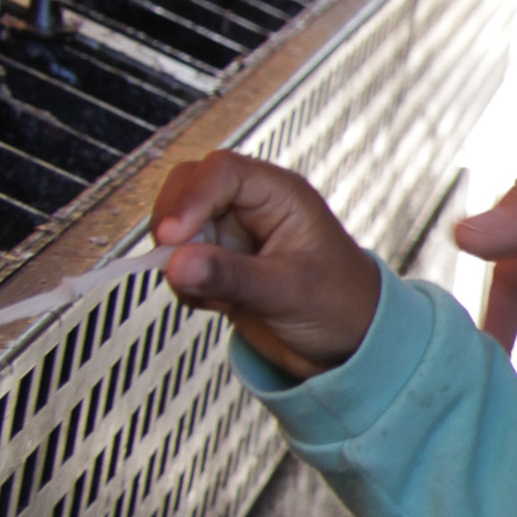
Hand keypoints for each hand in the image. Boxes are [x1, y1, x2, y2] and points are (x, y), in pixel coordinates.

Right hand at [152, 152, 380, 378]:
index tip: (171, 238)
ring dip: (180, 263)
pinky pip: (178, 263)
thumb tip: (178, 263)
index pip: (220, 172)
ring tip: (219, 294)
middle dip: (176, 228)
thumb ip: (232, 276)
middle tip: (182, 266)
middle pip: (187, 188)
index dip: (190, 199)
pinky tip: (220, 304)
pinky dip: (186, 285)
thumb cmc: (341, 305)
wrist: (345, 345)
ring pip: (176, 228)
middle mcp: (252, 207)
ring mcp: (232, 235)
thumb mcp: (289, 291)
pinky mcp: (218, 265)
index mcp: (280, 195)